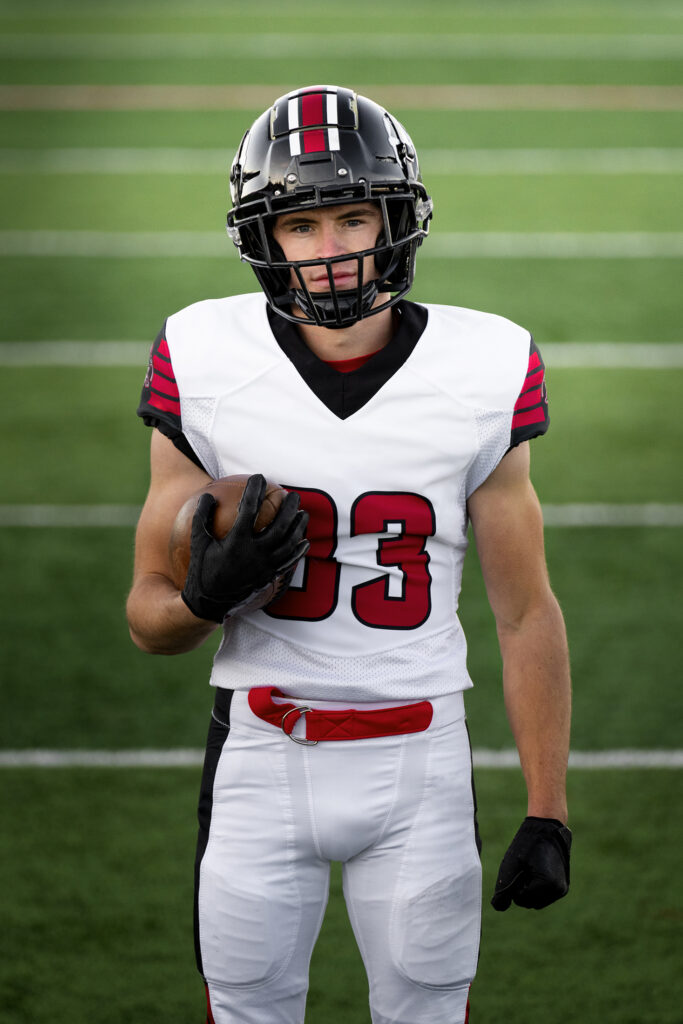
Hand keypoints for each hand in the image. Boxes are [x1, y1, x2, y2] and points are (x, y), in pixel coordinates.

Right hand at [181, 474, 308, 621]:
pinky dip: (298, 551)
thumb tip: (208, 495)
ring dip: (298, 526)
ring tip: (303, 513)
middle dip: (288, 507)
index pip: (249, 509)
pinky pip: (289, 562)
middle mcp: (255, 553)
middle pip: (279, 525)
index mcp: (236, 542)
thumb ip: (201, 518)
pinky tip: (304, 541)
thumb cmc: (201, 570)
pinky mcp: (269, 577)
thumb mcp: (198, 543)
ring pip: (288, 542)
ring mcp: (265, 566)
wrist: (209, 604)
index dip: (255, 491)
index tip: (259, 478)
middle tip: (291, 494)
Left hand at [491, 817, 571, 910]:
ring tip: (529, 869)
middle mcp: (559, 889)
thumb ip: (503, 888)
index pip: (522, 899)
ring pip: (538, 901)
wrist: (546, 828)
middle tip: (523, 868)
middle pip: (530, 903)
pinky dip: (536, 888)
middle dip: (522, 890)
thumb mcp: (510, 865)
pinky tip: (536, 870)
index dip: (514, 886)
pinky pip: (544, 895)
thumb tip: (499, 907)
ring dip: (529, 890)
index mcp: (548, 884)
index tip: (518, 868)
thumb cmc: (526, 845)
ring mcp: (562, 888)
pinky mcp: (563, 886)